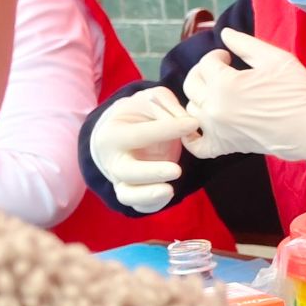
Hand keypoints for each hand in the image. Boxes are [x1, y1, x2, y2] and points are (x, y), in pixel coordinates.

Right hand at [88, 85, 197, 211]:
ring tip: (170, 190)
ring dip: (148, 195)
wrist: (123, 130)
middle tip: (177, 170)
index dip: (167, 129)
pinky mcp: (132, 191)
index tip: (193, 124)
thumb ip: (167, 105)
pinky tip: (168, 195)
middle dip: (151, 172)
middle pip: (126, 171)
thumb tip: (186, 121)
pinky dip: (151, 204)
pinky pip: (138, 205)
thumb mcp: (151, 100)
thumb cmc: (140, 113)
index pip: (139, 134)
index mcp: (112, 134)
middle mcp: (113, 160)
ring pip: (128, 194)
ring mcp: (120, 179)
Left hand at [184, 29, 305, 190]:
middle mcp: (215, 108)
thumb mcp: (276, 59)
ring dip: (200, 97)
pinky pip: (196, 145)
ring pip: (191, 110)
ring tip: (216, 93)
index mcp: (225, 84)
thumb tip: (224, 33)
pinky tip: (200, 125)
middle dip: (203, 73)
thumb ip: (245, 44)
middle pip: (192, 85)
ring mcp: (218, 130)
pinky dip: (191, 135)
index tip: (229, 57)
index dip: (217, 56)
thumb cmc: (299, 92)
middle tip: (219, 71)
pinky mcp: (226, 147)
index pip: (206, 64)